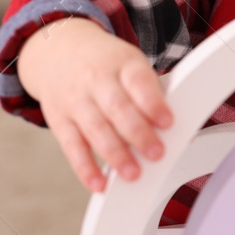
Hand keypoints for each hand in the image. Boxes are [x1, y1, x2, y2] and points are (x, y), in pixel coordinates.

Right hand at [15, 17, 175, 192]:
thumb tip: (176, 130)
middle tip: (156, 153)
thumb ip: (150, 92)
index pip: (138, 82)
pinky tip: (100, 183)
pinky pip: (72, 146)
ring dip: (115, 154)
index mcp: (122, 63)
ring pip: (95, 129)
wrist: (58, 50)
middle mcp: (97, 80)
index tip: (168, 122)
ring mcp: (76, 100)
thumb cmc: (105, 63)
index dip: (153, 103)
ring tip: (133, 174)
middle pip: (117, 108)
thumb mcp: (129, 63)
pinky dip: (85, 168)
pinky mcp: (59, 120)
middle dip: (138, 133)